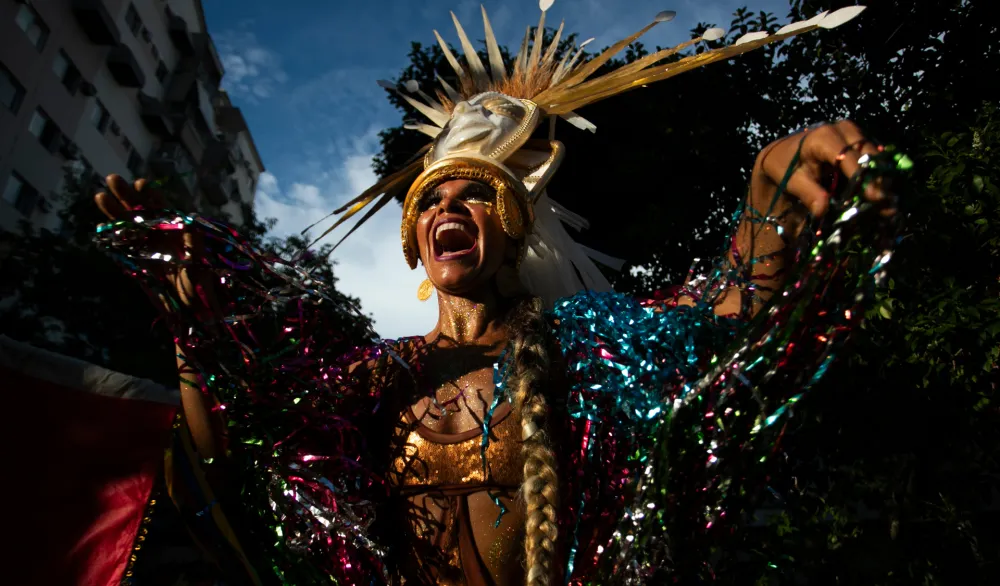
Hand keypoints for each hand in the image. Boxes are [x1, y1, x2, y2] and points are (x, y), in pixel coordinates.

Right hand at [95, 174, 215, 312]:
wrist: (193, 311)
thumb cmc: (202, 285)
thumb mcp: (201, 262)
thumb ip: (194, 243)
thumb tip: (189, 221)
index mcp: (177, 233)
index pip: (162, 208)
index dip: (151, 196)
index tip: (141, 184)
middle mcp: (160, 237)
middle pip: (141, 212)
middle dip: (127, 196)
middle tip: (112, 179)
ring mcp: (147, 250)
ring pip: (128, 227)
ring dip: (115, 212)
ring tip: (100, 196)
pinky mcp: (137, 265)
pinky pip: (122, 249)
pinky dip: (112, 239)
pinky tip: (101, 226)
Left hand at [750, 120, 892, 218]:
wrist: (784, 151)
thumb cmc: (785, 166)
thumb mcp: (792, 180)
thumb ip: (809, 194)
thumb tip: (822, 211)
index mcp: (823, 136)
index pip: (848, 156)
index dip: (863, 177)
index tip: (875, 197)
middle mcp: (843, 129)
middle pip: (868, 154)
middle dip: (879, 180)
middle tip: (888, 205)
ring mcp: (855, 132)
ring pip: (876, 155)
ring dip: (883, 179)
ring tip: (890, 204)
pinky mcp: (861, 139)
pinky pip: (875, 156)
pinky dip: (879, 175)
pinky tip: (884, 195)